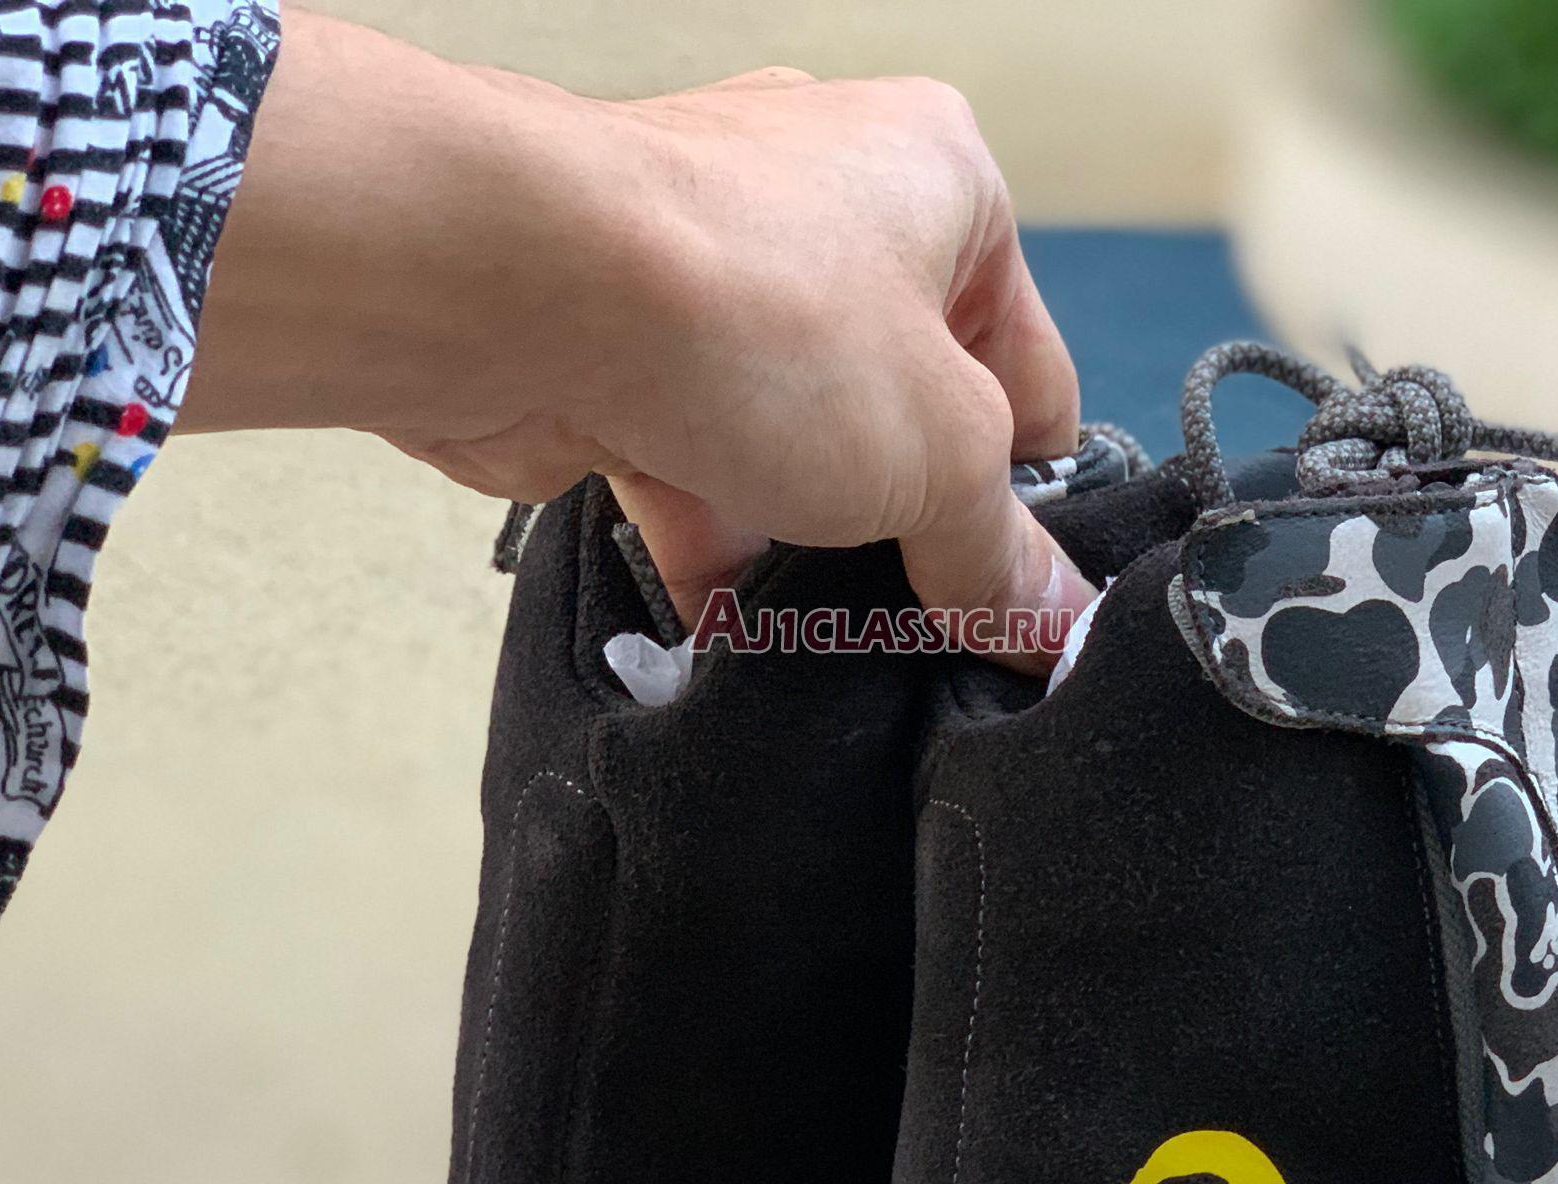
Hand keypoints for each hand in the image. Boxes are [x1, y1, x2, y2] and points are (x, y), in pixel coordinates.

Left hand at [186, 16, 1092, 663]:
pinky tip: (729, 625)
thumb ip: (999, 551)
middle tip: (922, 615)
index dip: (1029, 488)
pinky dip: (710, 543)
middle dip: (905, 520)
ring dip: (804, 543)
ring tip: (820, 631)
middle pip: (905, 407)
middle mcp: (823, 199)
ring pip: (793, 442)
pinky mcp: (614, 337)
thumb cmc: (738, 301)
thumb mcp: (938, 456)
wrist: (506, 286)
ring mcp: (709, 267)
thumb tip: (1051, 620)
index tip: (1018, 588)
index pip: (1029, 362)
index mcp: (940, 179)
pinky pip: (690, 463)